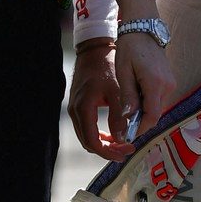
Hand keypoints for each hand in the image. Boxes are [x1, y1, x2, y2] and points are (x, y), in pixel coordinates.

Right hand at [69, 42, 124, 158]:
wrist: (95, 49)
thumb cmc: (107, 67)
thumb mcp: (117, 91)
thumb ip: (119, 116)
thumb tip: (122, 139)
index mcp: (84, 108)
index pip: (93, 142)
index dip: (109, 152)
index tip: (125, 152)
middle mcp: (75, 111)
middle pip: (88, 142)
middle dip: (107, 150)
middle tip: (126, 150)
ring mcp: (74, 108)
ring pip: (86, 136)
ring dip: (103, 143)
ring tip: (121, 144)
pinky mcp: (78, 105)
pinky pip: (86, 126)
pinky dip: (98, 134)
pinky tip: (112, 133)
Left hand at [115, 28, 176, 139]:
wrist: (144, 28)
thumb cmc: (130, 47)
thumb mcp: (123, 71)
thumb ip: (128, 96)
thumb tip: (129, 117)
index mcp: (155, 83)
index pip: (151, 116)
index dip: (140, 128)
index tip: (128, 135)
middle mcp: (168, 85)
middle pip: (155, 114)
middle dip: (141, 122)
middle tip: (124, 125)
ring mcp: (171, 83)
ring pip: (157, 107)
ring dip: (144, 112)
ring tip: (128, 107)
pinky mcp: (170, 81)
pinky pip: (159, 99)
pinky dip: (148, 103)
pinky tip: (136, 96)